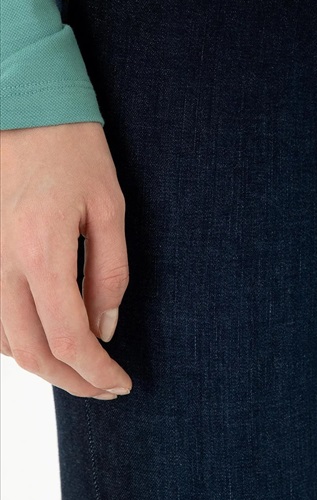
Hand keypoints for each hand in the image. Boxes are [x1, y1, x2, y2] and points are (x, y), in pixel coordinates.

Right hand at [0, 121, 131, 399]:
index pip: (70, 340)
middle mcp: (3, 266)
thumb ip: (110, 273)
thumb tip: (105, 328)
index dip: (97, 373)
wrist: (25, 111)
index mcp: (42, 253)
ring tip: (84, 370)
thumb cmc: (74, 152)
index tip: (122, 383)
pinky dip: (20, 344)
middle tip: (107, 388)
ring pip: (6, 345)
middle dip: (74, 382)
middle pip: (34, 354)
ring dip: (46, 367)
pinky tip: (48, 341)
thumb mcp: (110, 207)